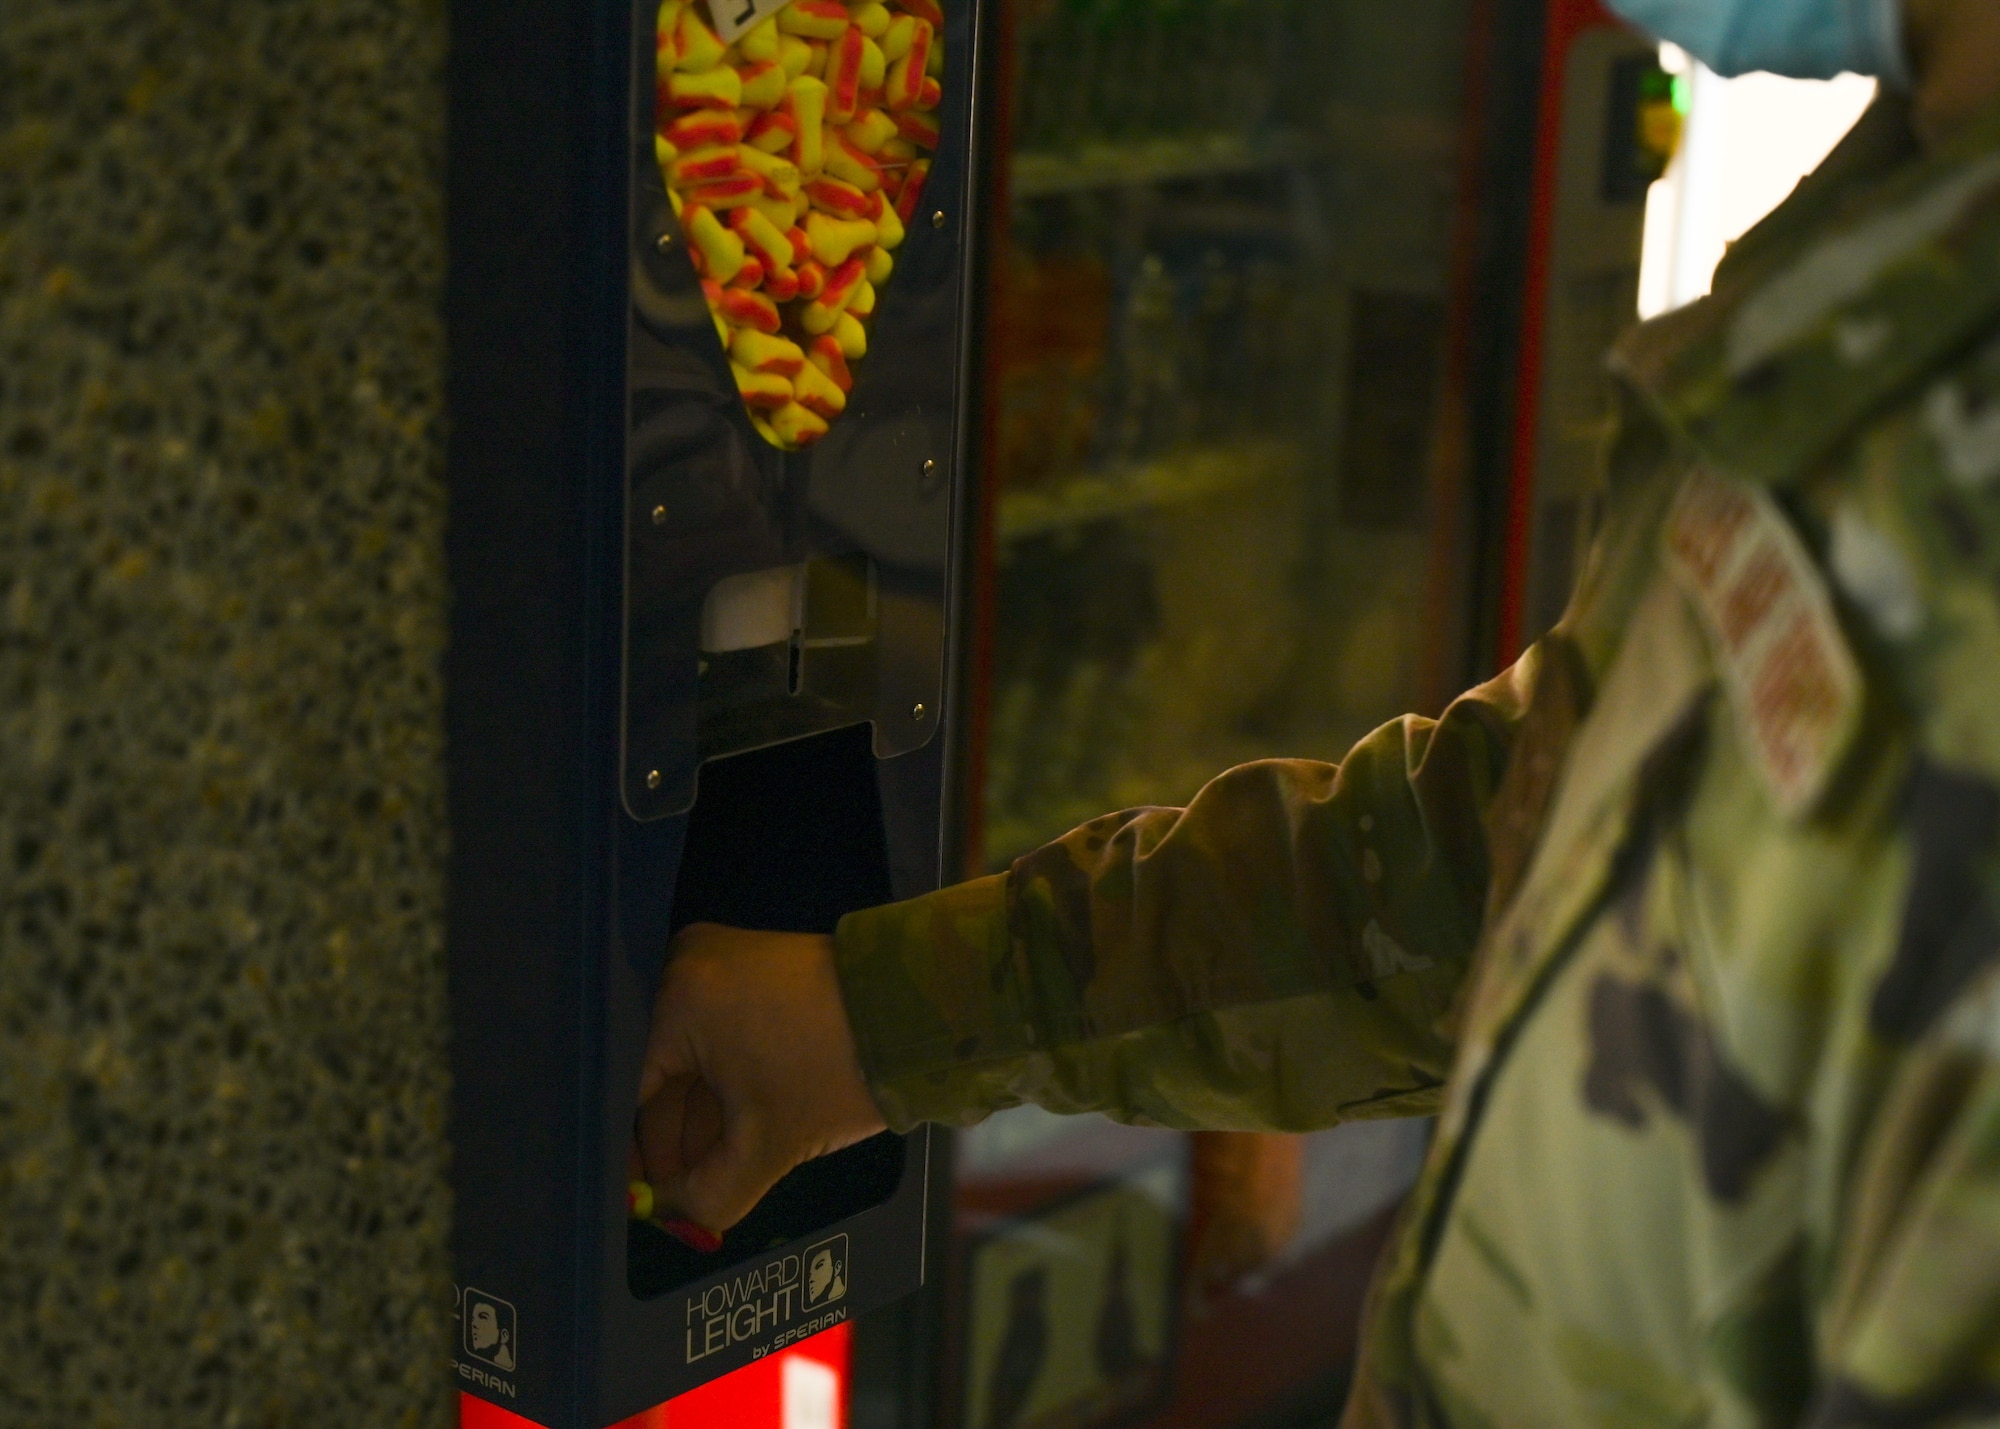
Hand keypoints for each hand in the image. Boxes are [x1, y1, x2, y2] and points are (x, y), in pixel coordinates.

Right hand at [633, 924, 887, 1239]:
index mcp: (677, 999)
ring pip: (687, 1062)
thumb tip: (675, 1218)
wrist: (918, 1012)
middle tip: (677, 1200)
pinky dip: (722, 1090)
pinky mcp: (748, 972)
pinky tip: (731, 1140)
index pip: (629, 1093)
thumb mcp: (769, 1143)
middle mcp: (686, 968)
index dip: (637, 1155)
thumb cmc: (842, 1064)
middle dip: (671, 1144)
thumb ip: (711, 1194)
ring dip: (698, 1123)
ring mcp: (718, 964)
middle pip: (655, 1075)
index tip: (642, 1198)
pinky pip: (713, 1041)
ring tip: (709, 1178)